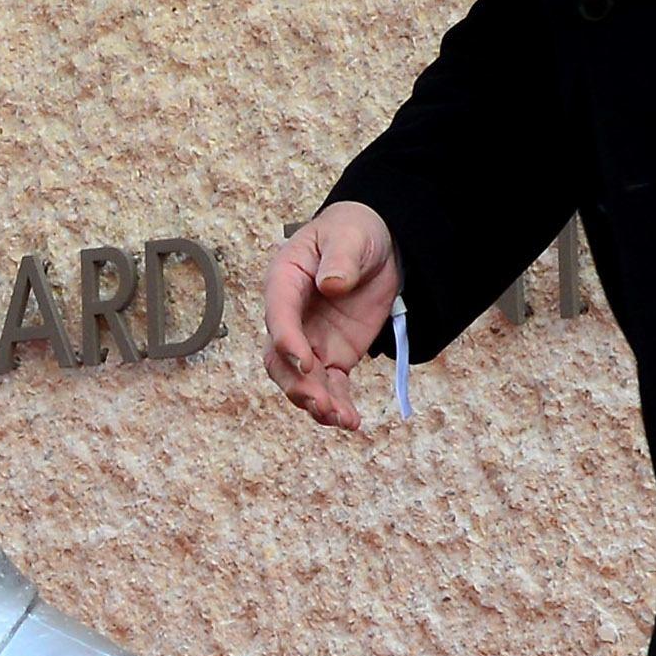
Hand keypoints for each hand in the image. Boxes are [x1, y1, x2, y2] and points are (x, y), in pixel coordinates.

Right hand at [258, 204, 403, 432]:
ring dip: (316, 403)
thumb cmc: (353, 232)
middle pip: (280, 359)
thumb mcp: (349, 236)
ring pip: (301, 381)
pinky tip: (351, 422)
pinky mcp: (333, 357)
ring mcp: (310, 341)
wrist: (376, 246)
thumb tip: (331, 284)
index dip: (287, 341)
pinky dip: (338, 406)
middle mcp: (291, 318)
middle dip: (297, 384)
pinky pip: (330, 388)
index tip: (306, 362)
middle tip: (320, 401)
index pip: (278, 315)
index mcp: (284, 282)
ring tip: (341, 419)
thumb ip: (340, 258)